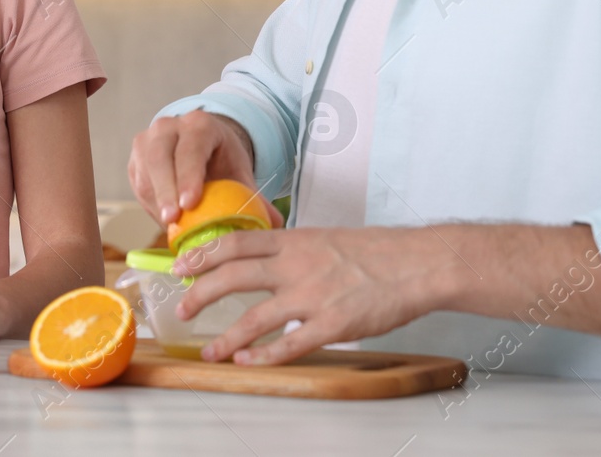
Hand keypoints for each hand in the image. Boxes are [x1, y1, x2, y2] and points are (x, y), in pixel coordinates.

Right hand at [128, 110, 282, 227]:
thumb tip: (274, 223)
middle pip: (160, 156)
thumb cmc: (220, 160)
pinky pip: (137, 181)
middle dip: (166, 189)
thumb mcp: (238, 172)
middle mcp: (169, 126)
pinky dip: (148, 203)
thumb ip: (254, 197)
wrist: (200, 145)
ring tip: (168, 225)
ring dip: (154, 199)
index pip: (191, 147)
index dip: (189, 175)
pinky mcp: (136, 158)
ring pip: (144, 169)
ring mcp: (148, 139)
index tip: (190, 204)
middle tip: (173, 220)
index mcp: (200, 125)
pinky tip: (162, 219)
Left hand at [172, 225, 461, 365]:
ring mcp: (313, 295)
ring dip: (226, 338)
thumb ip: (294, 250)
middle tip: (182, 308)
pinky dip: (265, 356)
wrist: (418, 263)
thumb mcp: (326, 237)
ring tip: (210, 351)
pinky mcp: (332, 324)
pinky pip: (290, 345)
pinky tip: (248, 362)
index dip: (204, 255)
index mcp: (294, 241)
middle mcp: (296, 265)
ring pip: (255, 318)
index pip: (236, 243)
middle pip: (233, 277)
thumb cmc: (377, 252)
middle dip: (201, 294)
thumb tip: (267, 260)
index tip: (181, 266)